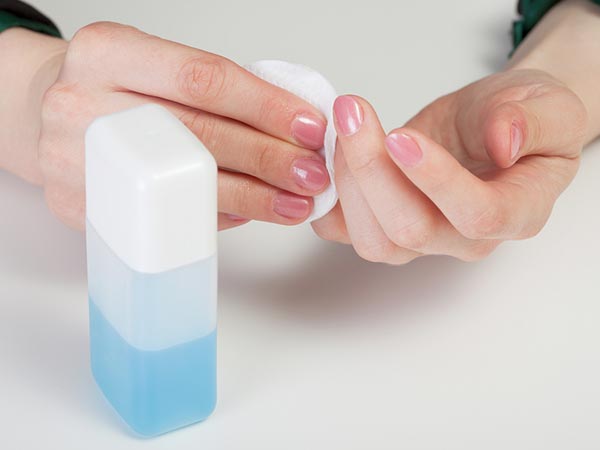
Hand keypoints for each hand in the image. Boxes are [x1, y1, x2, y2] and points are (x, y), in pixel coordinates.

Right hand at [6, 22, 329, 229]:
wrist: (42, 116)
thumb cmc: (110, 89)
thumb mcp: (150, 65)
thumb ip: (211, 90)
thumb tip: (290, 126)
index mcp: (109, 52)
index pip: (202, 79)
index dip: (264, 106)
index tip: (309, 127)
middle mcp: (83, 103)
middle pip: (197, 136)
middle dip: (268, 158)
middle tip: (312, 173)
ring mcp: (75, 160)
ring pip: (183, 184)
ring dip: (253, 197)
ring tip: (295, 202)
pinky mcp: (81, 207)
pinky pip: (164, 217)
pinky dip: (217, 216)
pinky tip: (251, 213)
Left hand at [312, 69, 586, 262]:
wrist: (492, 126)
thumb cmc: (522, 119)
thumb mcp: (548, 106)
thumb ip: (532, 122)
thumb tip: (504, 143)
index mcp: (518, 212)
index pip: (478, 214)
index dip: (436, 180)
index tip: (400, 135)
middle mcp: (467, 239)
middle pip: (411, 230)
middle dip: (373, 171)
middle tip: (352, 113)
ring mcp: (422, 241)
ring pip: (374, 239)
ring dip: (348, 181)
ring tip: (344, 125)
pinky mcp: (385, 228)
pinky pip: (344, 232)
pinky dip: (328, 198)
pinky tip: (330, 152)